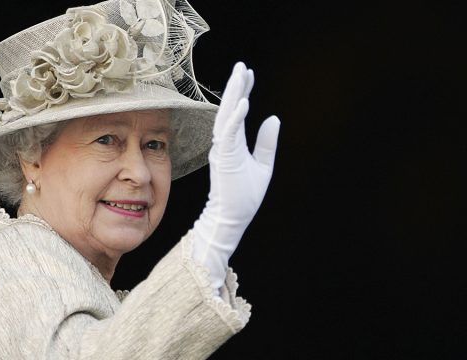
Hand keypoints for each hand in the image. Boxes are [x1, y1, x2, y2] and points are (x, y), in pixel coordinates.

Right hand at [192, 62, 279, 292]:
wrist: (233, 218)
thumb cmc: (244, 196)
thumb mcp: (264, 165)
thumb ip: (267, 143)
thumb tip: (274, 118)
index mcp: (233, 144)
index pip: (237, 112)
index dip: (242, 92)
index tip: (247, 74)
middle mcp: (225, 143)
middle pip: (229, 108)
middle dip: (236, 86)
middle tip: (241, 65)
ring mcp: (223, 149)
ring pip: (226, 115)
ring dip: (233, 95)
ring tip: (240, 74)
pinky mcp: (224, 158)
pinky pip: (229, 133)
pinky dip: (236, 117)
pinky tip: (244, 102)